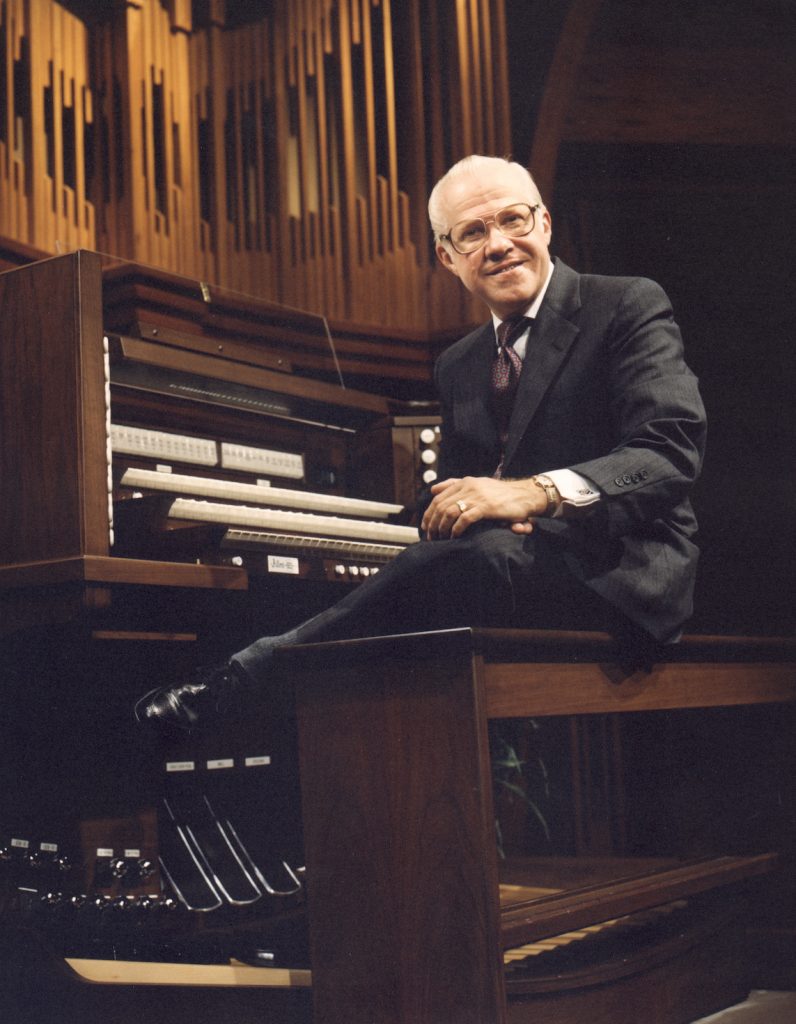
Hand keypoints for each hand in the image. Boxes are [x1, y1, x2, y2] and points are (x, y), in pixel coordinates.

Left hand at [421, 476, 547, 539]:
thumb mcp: (476, 484)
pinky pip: (464, 519)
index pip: (438, 497)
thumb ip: (454, 485)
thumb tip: (433, 489)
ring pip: (449, 512)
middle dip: (432, 523)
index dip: (428, 513)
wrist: (525, 495)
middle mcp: (469, 487)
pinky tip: (454, 536)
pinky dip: (456, 529)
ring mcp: (477, 496)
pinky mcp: (486, 507)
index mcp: (465, 482)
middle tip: (430, 536)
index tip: (425, 526)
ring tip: (440, 538)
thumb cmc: (500, 493)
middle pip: (441, 506)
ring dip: (442, 528)